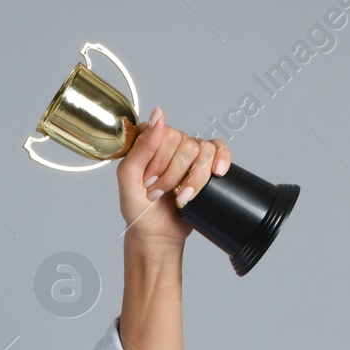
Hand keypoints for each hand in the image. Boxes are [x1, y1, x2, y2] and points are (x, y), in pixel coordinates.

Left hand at [116, 106, 230, 246]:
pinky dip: (221, 161)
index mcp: (148, 139)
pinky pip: (220, 150)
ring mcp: (188, 153)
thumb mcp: (128, 179)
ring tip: (180, 197)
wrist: (157, 234)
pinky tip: (216, 174)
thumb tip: (159, 115)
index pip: (165, 134)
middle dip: (172, 175)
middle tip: (159, 192)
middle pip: (186, 144)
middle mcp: (169, 142)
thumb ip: (140, 147)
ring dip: (192, 180)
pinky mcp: (205, 164)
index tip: (147, 182)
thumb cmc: (139, 209)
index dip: (158, 162)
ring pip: (204, 151)